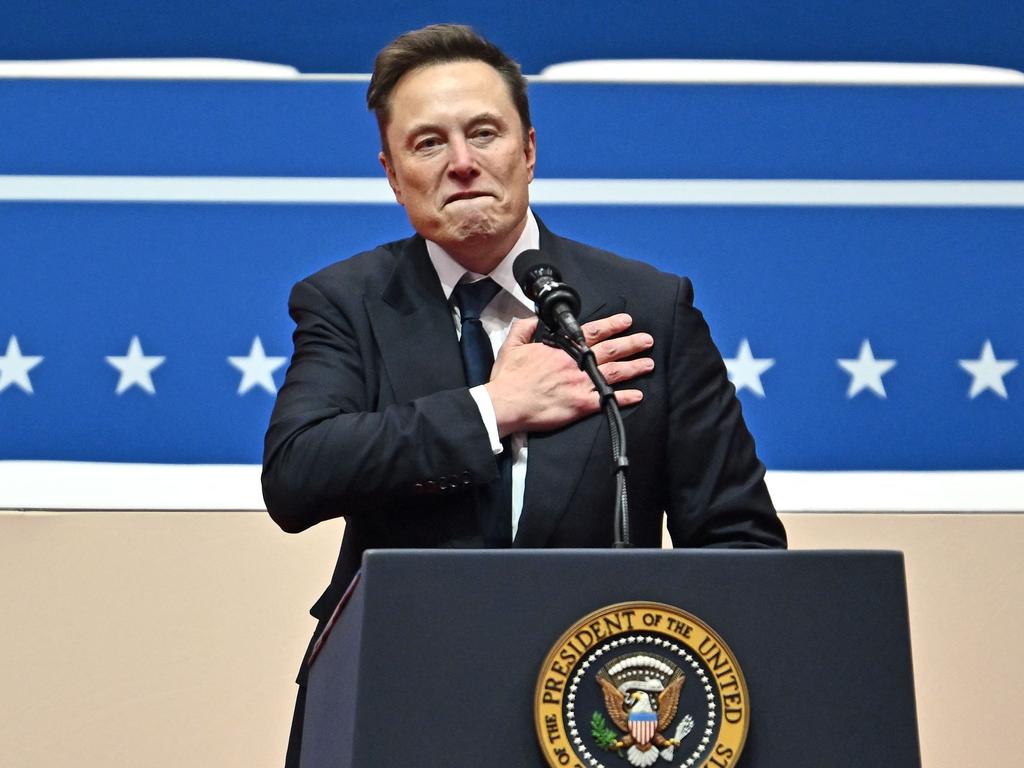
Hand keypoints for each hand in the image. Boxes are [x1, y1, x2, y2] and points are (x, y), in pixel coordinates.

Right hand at [485, 313, 653, 435]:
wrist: (507, 404)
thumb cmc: (508, 378)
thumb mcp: (511, 346)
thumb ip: (523, 328)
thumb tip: (531, 319)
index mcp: (562, 348)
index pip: (593, 332)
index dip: (612, 325)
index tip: (627, 321)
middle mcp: (576, 363)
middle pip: (611, 350)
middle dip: (631, 343)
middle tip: (648, 340)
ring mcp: (581, 384)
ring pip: (614, 373)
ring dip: (634, 367)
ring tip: (649, 363)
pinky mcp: (581, 405)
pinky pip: (608, 400)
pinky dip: (625, 398)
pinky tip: (638, 395)